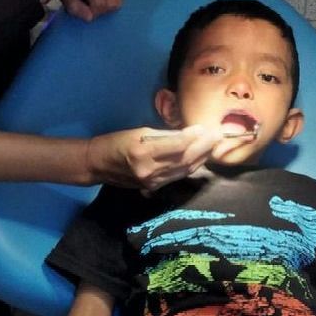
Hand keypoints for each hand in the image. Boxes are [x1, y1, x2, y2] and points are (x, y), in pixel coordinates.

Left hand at [56, 0, 123, 20]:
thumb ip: (74, 6)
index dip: (92, 11)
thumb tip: (89, 18)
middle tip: (91, 5)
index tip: (84, 8)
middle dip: (101, 10)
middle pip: (113, 4)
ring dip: (108, 5)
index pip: (100, 4)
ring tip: (98, 0)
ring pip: (119, 1)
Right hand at [86, 124, 228, 191]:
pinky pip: (178, 176)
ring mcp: (152, 182)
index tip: (205, 128)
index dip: (194, 137)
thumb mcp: (139, 132)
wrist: (97, 165)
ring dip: (201, 158)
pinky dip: (191, 166)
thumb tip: (188, 134)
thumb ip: (164, 135)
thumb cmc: (116, 142)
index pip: (177, 145)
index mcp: (143, 152)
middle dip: (204, 148)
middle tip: (218, 136)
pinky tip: (199, 158)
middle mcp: (150, 170)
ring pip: (184, 170)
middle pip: (185, 160)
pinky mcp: (153, 187)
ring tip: (213, 146)